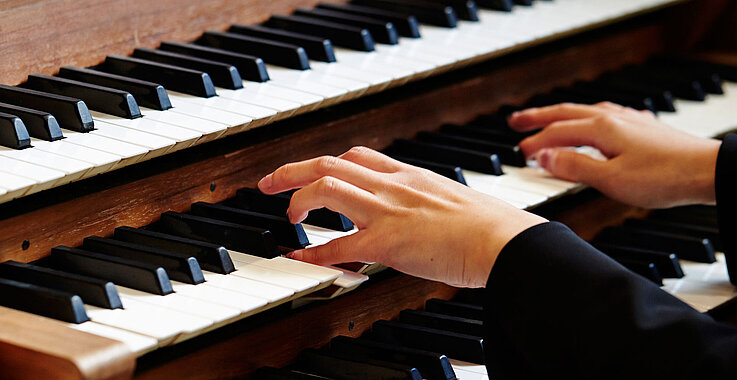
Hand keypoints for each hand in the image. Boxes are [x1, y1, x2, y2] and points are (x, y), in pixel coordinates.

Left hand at [258, 147, 545, 287]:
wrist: (506, 240)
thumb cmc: (491, 225)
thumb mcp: (453, 200)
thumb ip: (428, 203)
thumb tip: (421, 216)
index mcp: (409, 176)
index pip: (357, 157)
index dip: (328, 163)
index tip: (311, 171)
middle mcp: (393, 186)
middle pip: (329, 164)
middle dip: (292, 171)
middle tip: (269, 183)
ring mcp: (388, 211)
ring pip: (325, 189)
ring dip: (297, 201)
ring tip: (287, 216)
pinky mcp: (387, 241)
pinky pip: (337, 243)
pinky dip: (312, 251)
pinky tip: (299, 256)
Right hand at [508, 102, 720, 207]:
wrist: (708, 171)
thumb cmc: (663, 177)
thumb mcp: (610, 179)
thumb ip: (574, 166)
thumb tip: (544, 156)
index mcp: (600, 129)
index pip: (556, 133)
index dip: (535, 144)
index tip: (520, 154)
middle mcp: (612, 118)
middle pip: (566, 113)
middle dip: (538, 117)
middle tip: (515, 120)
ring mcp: (629, 120)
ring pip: (585, 111)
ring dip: (562, 115)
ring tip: (548, 119)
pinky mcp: (643, 127)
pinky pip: (605, 115)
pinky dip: (587, 118)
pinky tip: (594, 122)